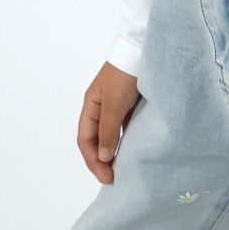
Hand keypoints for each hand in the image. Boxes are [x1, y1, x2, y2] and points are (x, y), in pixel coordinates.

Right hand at [77, 61, 142, 183]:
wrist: (143, 50)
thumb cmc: (125, 75)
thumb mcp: (114, 104)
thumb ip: (108, 131)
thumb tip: (104, 157)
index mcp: (90, 106)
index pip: (85, 140)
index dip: (93, 161)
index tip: (106, 177)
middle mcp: (100, 108)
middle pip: (95, 140)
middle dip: (101, 161)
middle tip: (113, 179)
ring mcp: (115, 107)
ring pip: (110, 135)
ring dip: (113, 152)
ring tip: (121, 170)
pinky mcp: (130, 105)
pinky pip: (123, 128)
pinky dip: (124, 142)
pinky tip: (132, 151)